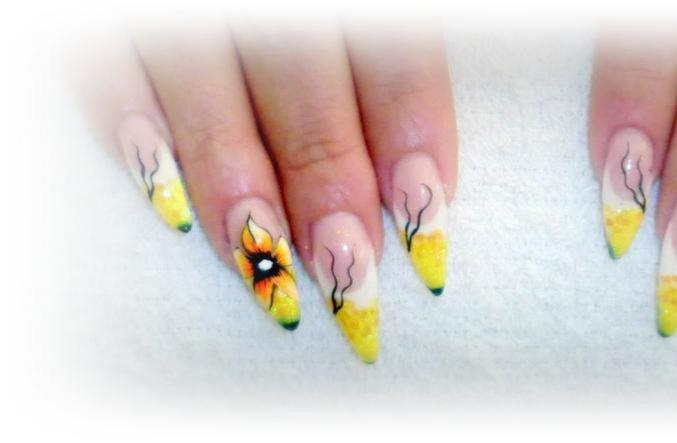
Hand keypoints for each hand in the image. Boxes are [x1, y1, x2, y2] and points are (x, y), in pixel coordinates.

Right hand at [82, 22, 457, 362]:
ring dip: (233, 178)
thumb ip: (390, 77)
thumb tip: (419, 192)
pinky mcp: (108, 9)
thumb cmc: (319, 20)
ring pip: (202, 78)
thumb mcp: (370, 22)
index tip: (424, 220)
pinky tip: (166, 199)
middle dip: (325, 176)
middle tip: (345, 268)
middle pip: (299, 74)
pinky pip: (107, 61)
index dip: (410, 136)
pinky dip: (129, 125)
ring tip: (264, 264)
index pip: (391, 49)